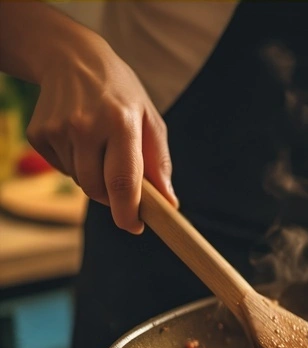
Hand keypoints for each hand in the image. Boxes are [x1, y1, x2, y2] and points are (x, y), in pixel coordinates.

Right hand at [26, 35, 176, 233]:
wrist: (72, 59)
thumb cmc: (120, 94)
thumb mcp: (150, 119)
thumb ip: (159, 163)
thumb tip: (168, 202)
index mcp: (121, 123)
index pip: (122, 180)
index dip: (128, 211)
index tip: (135, 227)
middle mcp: (86, 126)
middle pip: (98, 189)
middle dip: (113, 195)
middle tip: (122, 178)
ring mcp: (58, 130)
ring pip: (80, 181)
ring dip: (94, 175)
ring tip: (100, 144)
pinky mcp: (38, 134)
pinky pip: (62, 169)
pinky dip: (75, 164)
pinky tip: (79, 137)